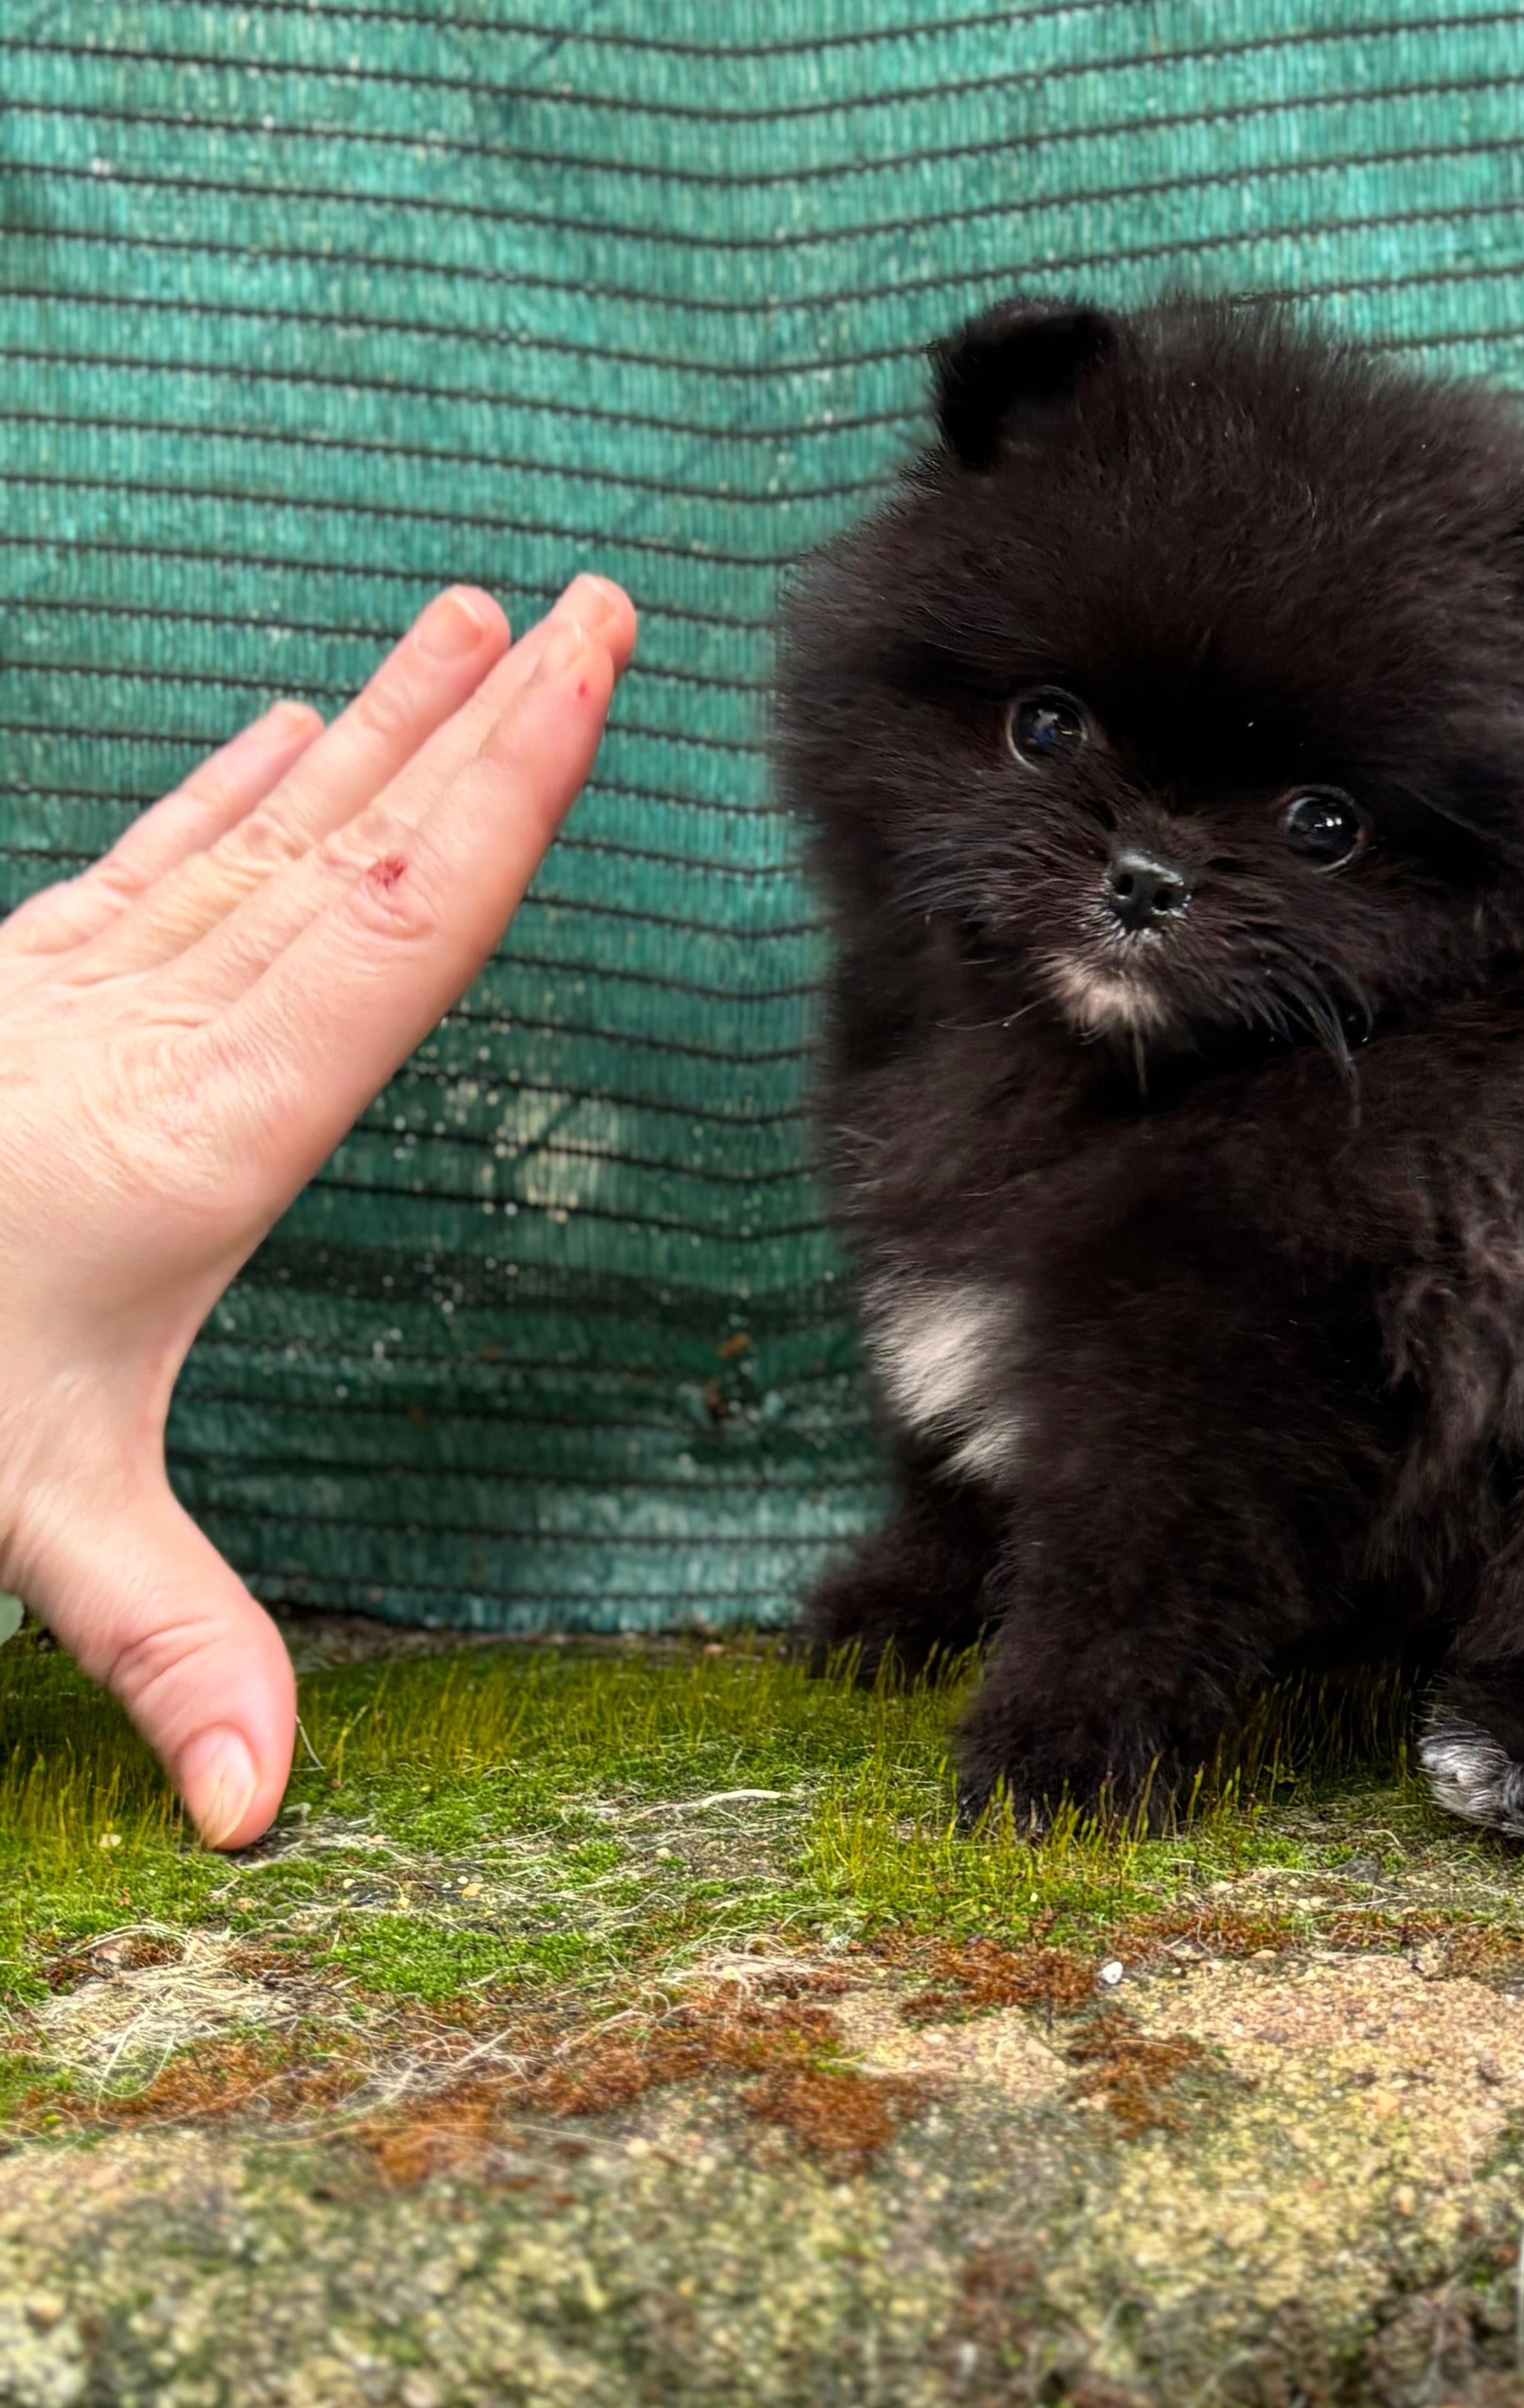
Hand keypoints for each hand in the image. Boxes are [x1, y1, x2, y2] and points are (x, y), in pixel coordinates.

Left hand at [0, 578, 637, 1845]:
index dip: (508, 786)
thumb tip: (257, 1811)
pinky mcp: (26, 986)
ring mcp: (84, 991)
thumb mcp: (30, 1516)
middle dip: (486, 720)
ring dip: (381, 725)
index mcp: (209, 1126)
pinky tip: (285, 727)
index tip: (584, 664)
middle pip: (358, 844)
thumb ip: (162, 1640)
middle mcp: (163, 1027)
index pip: (396, 925)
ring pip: (267, 832)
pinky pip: (157, 859)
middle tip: (583, 596)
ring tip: (466, 618)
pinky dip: (235, 787)